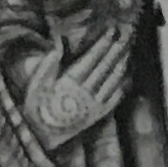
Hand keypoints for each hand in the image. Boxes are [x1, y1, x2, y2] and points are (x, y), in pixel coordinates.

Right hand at [20, 25, 135, 146]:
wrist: (43, 134)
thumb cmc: (37, 105)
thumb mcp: (37, 82)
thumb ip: (50, 63)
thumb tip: (59, 43)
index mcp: (70, 81)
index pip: (91, 58)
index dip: (102, 44)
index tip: (111, 31)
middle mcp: (86, 91)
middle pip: (105, 67)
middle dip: (116, 50)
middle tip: (127, 36)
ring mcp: (94, 103)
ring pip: (113, 81)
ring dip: (122, 65)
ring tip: (129, 51)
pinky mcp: (99, 115)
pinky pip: (115, 99)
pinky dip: (123, 86)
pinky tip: (128, 76)